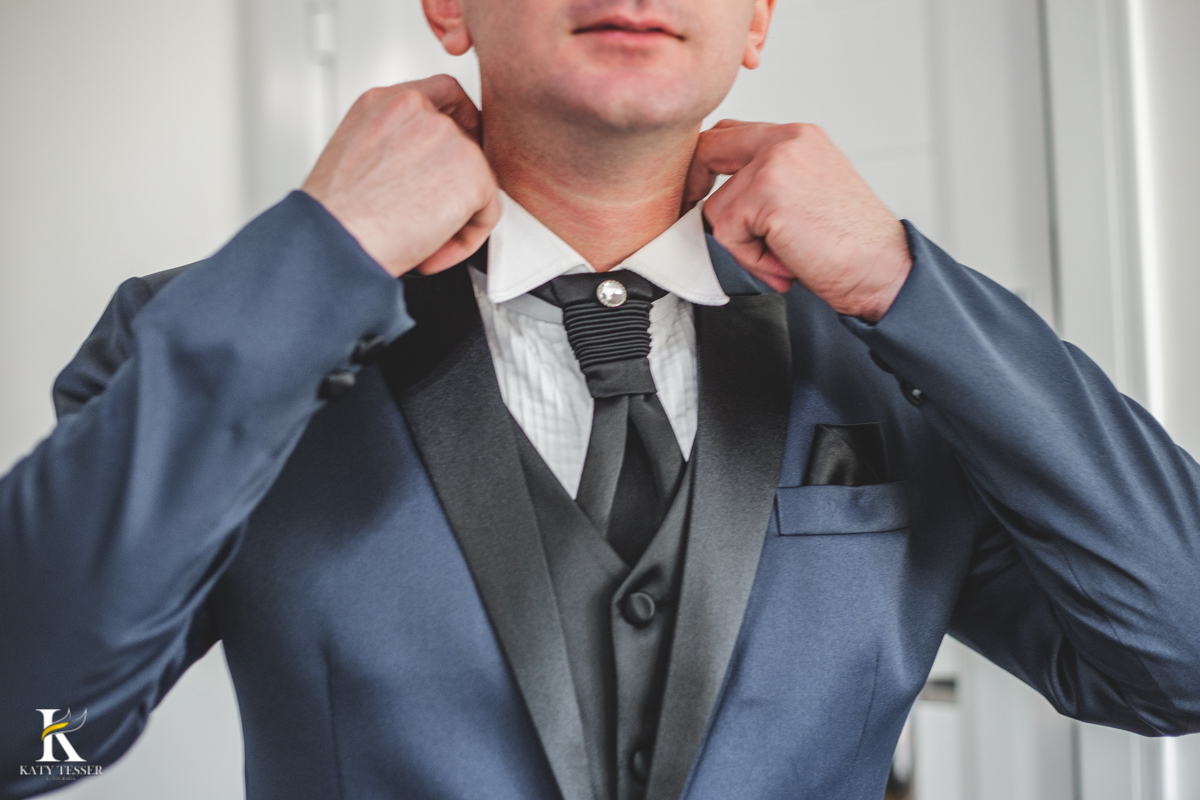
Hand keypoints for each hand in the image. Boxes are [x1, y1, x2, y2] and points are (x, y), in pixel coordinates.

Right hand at [302, 75, 499, 277]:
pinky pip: (488, 211)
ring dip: (457, 215)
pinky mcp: (472, 172)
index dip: (457, 125)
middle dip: (454, 183)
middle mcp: (418, 110)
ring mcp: (448, 138)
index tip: (449, 157)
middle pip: (467, 141)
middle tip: (429, 214)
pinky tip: (432, 248)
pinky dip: (467, 238)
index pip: (444, 93)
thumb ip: (394, 143)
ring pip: (477, 180)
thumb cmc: (336, 215)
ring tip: (420, 238)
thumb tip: (422, 164)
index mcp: (386, 102)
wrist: (333, 243)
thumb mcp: (355, 156)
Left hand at [684, 120, 910, 321]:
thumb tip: (715, 196)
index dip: (707, 166)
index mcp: (799, 137)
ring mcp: (776, 163)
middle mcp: (788, 139)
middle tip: (717, 228)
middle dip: (697, 190)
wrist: (884, 271)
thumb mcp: (807, 193)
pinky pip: (725, 233)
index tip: (701, 195)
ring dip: (740, 243)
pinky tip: (785, 262)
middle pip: (708, 149)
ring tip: (783, 254)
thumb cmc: (850, 244)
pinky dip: (750, 259)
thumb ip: (768, 180)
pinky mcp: (766, 193)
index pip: (731, 133)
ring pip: (714, 206)